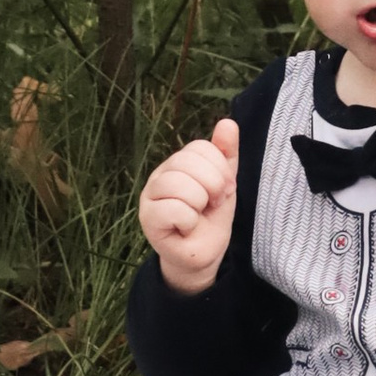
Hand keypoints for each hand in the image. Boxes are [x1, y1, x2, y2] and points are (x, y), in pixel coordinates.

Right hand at [140, 118, 240, 293]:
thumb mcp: (224, 182)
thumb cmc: (210, 216)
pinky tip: (186, 227)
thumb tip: (228, 123)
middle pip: (187, 161)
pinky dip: (189, 221)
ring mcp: (150, 196)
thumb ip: (226, 154)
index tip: (223, 190)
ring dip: (199, 203)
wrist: (203, 252)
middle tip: (213, 203)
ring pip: (179, 184)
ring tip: (199, 214)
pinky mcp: (148, 219)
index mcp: (177, 162)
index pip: (200, 147)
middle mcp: (159, 174)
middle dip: (213, 185)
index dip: (219, 168)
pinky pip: (173, 209)